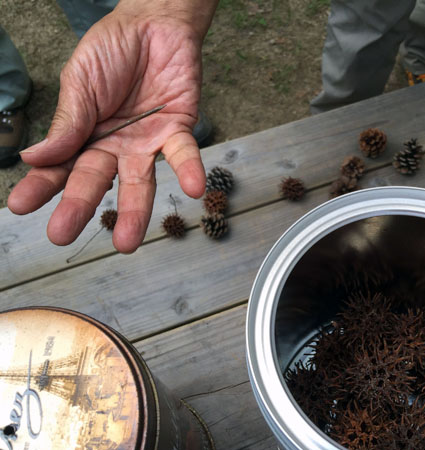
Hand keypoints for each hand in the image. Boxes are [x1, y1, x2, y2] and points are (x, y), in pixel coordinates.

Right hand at [7, 9, 205, 252]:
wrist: (153, 23)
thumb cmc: (111, 51)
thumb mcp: (80, 82)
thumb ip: (68, 122)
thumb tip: (34, 158)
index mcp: (85, 137)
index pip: (59, 167)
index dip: (41, 187)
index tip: (20, 206)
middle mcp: (115, 147)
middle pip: (95, 181)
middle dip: (79, 207)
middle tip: (62, 235)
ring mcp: (147, 143)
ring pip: (141, 181)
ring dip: (135, 211)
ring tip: (127, 242)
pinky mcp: (179, 131)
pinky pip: (184, 154)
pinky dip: (190, 170)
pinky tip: (194, 189)